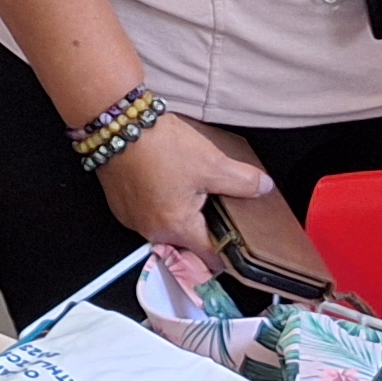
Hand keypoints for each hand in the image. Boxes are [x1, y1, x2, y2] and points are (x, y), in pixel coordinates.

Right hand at [94, 111, 276, 261]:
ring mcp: (133, 218)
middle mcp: (151, 231)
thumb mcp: (211, 162)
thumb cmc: (159, 145)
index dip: (229, 250)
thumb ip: (242, 181)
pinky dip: (160, 200)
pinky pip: (149, 211)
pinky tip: (167, 178)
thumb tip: (263, 188)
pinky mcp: (121, 204)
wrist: (118, 124)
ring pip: (168, 224)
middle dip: (204, 224)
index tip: (238, 241)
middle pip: (188, 240)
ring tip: (190, 184)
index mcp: (176, 228)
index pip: (210, 257)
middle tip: (215, 199)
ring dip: (181, 211)